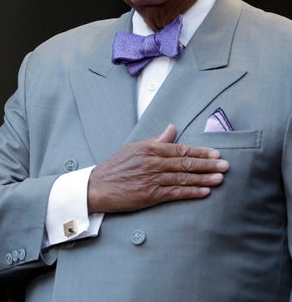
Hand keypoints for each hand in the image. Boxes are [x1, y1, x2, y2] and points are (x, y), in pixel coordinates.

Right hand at [87, 124, 228, 212]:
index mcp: (149, 149)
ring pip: (183, 178)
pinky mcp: (150, 195)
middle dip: (208, 164)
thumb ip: (156, 140)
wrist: (97, 186)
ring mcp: (151, 179)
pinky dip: (191, 192)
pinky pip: (175, 193)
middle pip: (185, 163)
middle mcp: (152, 163)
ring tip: (220, 178)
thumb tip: (172, 128)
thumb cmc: (116, 167)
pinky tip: (204, 192)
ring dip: (204, 178)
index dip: (199, 151)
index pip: (179, 149)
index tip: (216, 153)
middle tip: (226, 165)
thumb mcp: (134, 148)